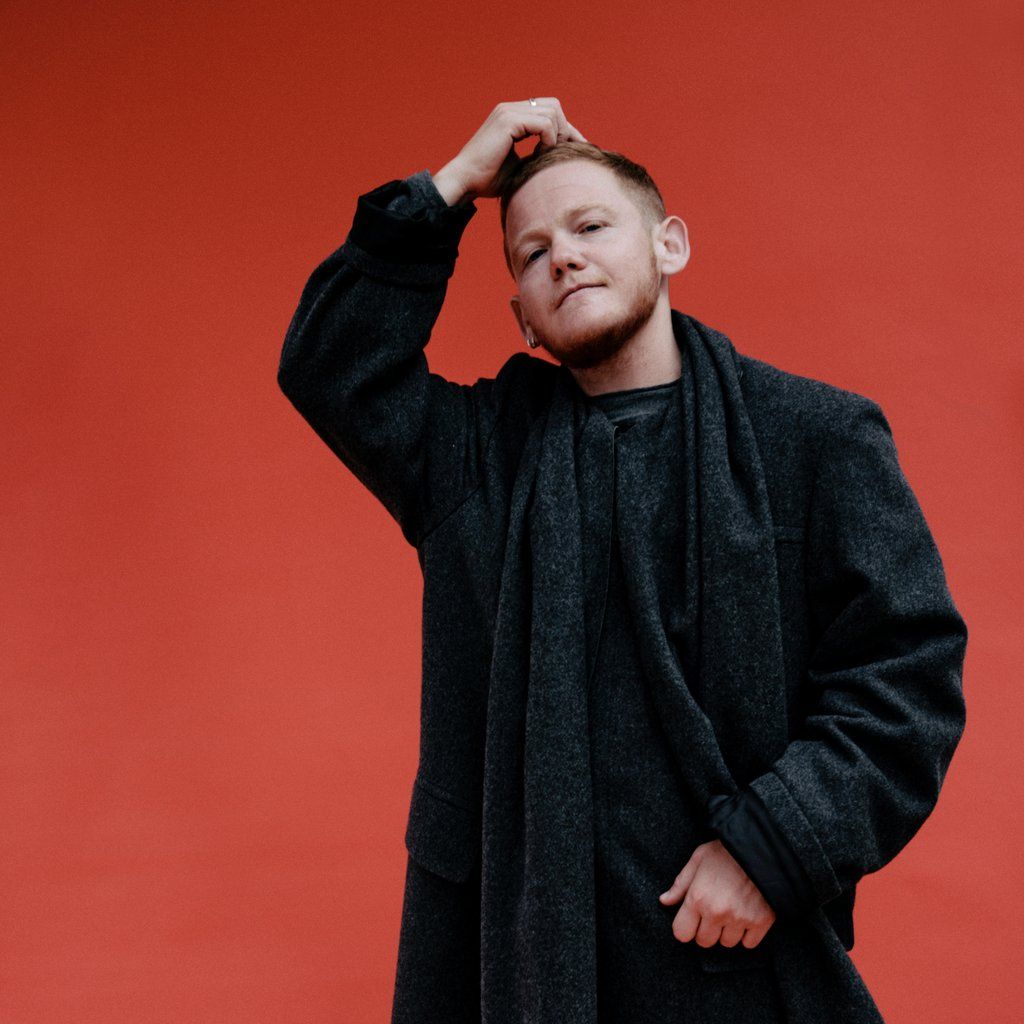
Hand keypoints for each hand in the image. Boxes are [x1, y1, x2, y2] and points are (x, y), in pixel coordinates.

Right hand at [432, 98, 587, 204]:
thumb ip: (535, 155)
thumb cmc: (487, 180)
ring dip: (556, 136)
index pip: (548, 111)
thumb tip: (560, 158)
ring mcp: (508, 112)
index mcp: (511, 116)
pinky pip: (544, 124)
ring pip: (552, 112)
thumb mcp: (518, 165)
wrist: (464, 182)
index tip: (576, 147)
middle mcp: (510, 109)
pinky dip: (548, 141)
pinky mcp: (508, 120)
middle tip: (563, 153)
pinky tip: (539, 156)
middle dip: (565, 129)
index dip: (565, 129)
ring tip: (546, 157)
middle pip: (554, 106)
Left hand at [658, 840, 775, 948]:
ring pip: (727, 943)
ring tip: (731, 911)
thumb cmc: (726, 851)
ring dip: (727, 931)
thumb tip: (664, 901)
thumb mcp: (698, 860)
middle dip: (706, 930)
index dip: (685, 927)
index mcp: (697, 897)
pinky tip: (746, 917)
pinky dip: (747, 935)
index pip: (681, 933)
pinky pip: (749, 944)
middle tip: (713, 913)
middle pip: (704, 941)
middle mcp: (717, 912)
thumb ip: (680, 884)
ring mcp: (740, 919)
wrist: (760, 847)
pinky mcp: (761, 922)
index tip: (692, 919)